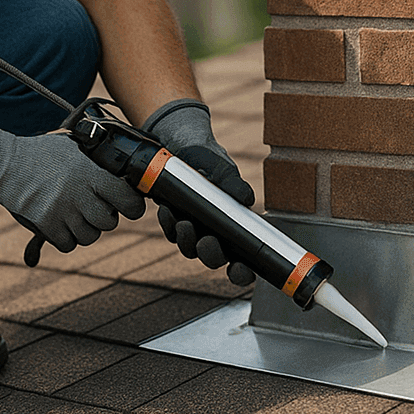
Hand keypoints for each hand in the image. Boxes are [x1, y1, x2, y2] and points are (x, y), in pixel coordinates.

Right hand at [0, 126, 145, 251]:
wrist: (4, 164)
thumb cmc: (39, 152)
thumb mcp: (71, 146)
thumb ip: (94, 157)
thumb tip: (117, 167)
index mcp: (90, 173)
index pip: (127, 198)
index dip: (134, 206)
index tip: (131, 207)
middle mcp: (79, 194)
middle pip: (109, 222)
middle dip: (106, 219)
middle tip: (97, 210)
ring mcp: (62, 211)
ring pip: (90, 237)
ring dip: (86, 230)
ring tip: (77, 218)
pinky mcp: (46, 225)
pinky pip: (68, 245)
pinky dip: (66, 239)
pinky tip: (61, 226)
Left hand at [144, 99, 256, 286]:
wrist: (179, 141)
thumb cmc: (208, 157)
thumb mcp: (221, 167)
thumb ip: (232, 182)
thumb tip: (246, 199)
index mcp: (236, 225)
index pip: (244, 259)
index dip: (242, 272)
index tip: (239, 268)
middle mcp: (216, 231)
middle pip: (215, 258)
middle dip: (211, 255)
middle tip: (206, 242)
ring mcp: (194, 227)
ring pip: (190, 248)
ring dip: (186, 240)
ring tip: (183, 221)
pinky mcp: (174, 220)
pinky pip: (171, 231)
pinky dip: (169, 223)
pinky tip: (167, 208)